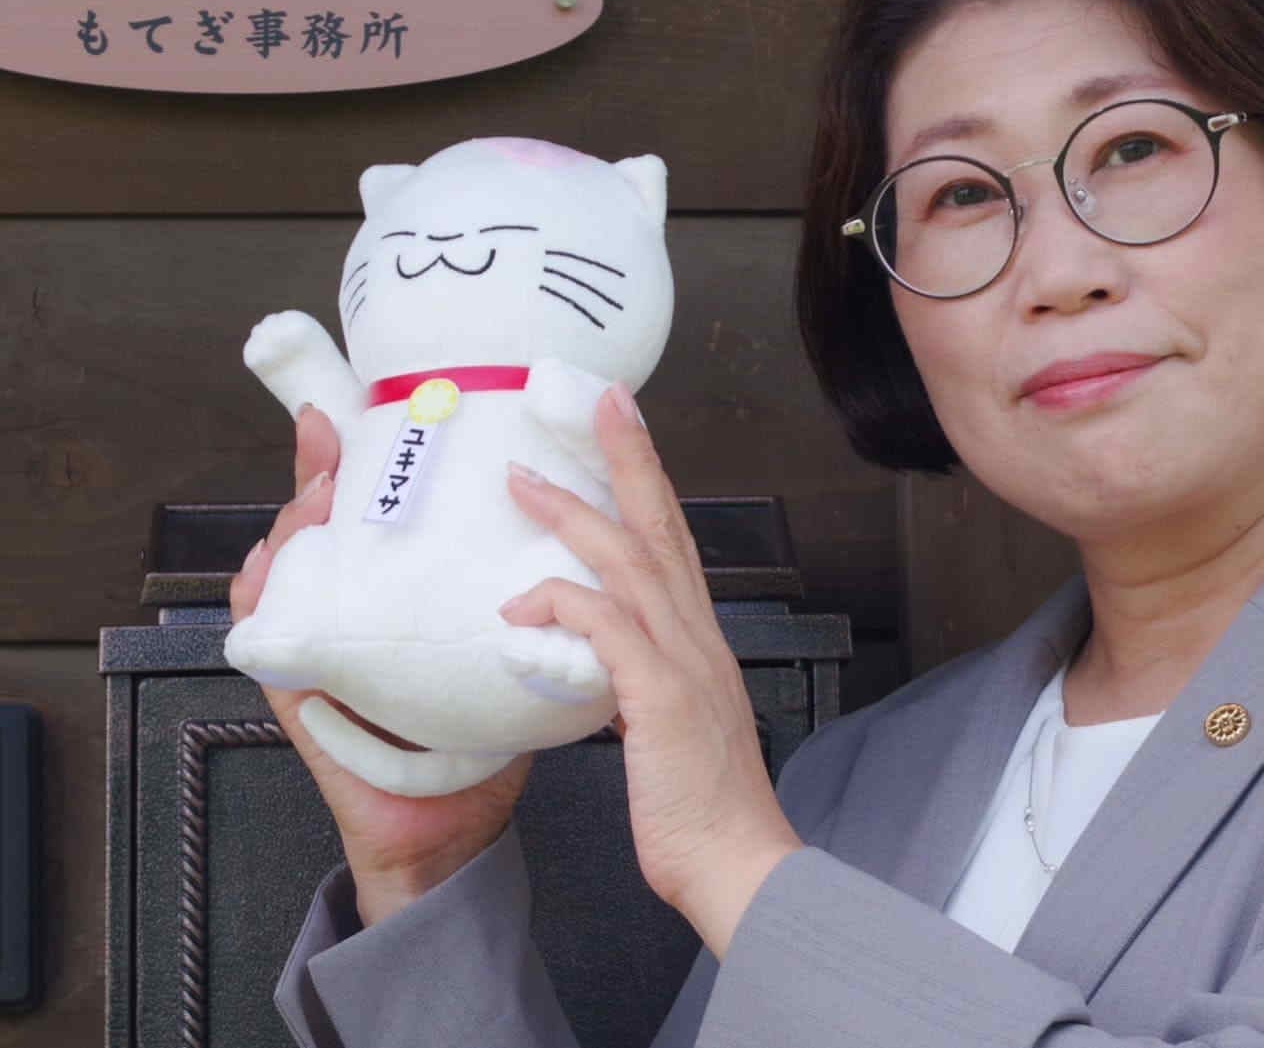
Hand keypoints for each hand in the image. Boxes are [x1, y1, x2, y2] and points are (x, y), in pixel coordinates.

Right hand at [229, 405, 532, 927]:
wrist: (455, 828)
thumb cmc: (481, 741)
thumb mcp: (514, 652)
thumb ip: (532, 595)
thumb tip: (584, 526)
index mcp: (412, 598)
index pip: (391, 516)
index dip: (378, 462)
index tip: (378, 409)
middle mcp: (364, 613)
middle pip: (331, 527)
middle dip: (323, 471)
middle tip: (330, 430)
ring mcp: (328, 649)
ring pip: (292, 569)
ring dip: (293, 522)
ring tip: (313, 490)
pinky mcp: (305, 697)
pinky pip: (271, 640)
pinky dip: (262, 603)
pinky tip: (268, 568)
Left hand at [501, 384, 802, 957]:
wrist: (740, 862)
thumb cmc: (703, 806)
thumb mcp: (669, 725)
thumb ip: (638, 682)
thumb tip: (598, 660)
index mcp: (699, 640)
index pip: (673, 542)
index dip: (649, 482)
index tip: (624, 430)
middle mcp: (697, 636)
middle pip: (661, 527)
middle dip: (628, 458)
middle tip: (599, 402)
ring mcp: (682, 661)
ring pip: (629, 561)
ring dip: (575, 514)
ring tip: (525, 481)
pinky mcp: (659, 696)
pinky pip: (605, 629)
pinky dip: (564, 603)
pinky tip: (524, 602)